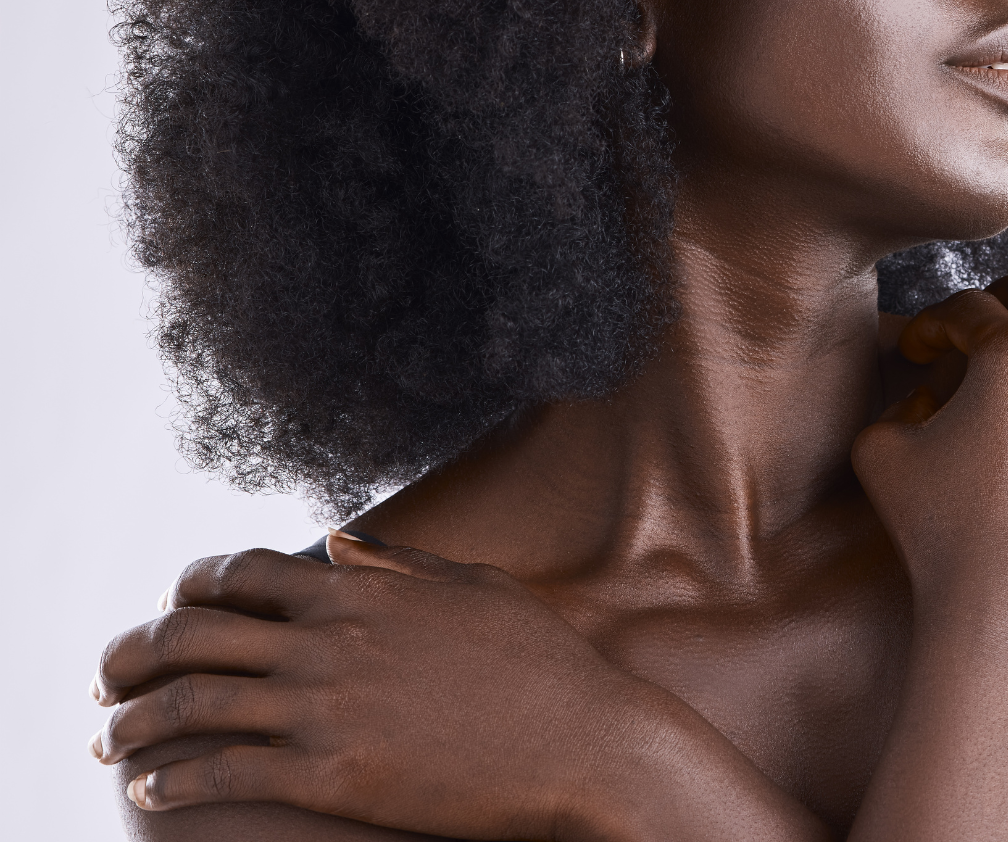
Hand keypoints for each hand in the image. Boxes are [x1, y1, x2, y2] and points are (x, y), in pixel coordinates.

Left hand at [90, 539, 826, 840]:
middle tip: (113, 674)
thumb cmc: (537, 660)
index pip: (244, 570)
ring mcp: (325, 707)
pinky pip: (222, 773)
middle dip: (139, 650)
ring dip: (134, 719)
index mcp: (361, 590)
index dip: (194, 585)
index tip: (174, 605)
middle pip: (198, 630)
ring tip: (108, 737)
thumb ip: (397, 563)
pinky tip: (153, 788)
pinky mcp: (331, 774)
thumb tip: (339, 538)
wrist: (581, 739)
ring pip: (194, 702)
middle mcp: (329, 640)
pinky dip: (173, 777)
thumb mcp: (472, 587)